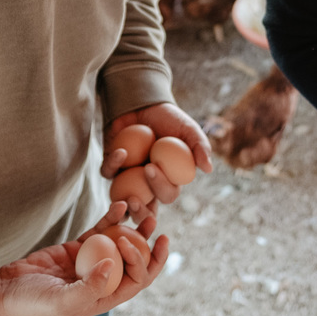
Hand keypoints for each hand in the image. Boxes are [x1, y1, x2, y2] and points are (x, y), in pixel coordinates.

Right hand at [0, 203, 167, 315]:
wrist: (2, 292)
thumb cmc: (31, 304)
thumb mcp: (62, 302)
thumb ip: (89, 287)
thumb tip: (113, 266)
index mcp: (103, 298)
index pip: (137, 281)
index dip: (148, 262)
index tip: (149, 242)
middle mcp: (100, 281)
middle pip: (132, 260)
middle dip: (146, 242)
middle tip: (154, 221)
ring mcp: (88, 263)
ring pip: (118, 243)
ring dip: (132, 227)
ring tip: (142, 209)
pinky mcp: (76, 249)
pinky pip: (99, 232)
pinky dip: (110, 219)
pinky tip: (119, 206)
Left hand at [101, 102, 212, 217]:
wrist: (144, 102)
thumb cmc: (169, 118)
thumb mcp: (188, 129)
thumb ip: (200, 146)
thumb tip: (208, 169)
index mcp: (169, 180)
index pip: (168, 194)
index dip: (161, 187)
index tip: (153, 168)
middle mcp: (148, 184)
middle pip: (144, 209)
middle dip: (139, 212)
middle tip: (133, 201)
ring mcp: (127, 178)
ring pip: (122, 201)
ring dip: (120, 203)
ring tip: (121, 197)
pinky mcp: (111, 167)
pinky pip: (108, 172)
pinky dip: (112, 164)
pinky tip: (120, 151)